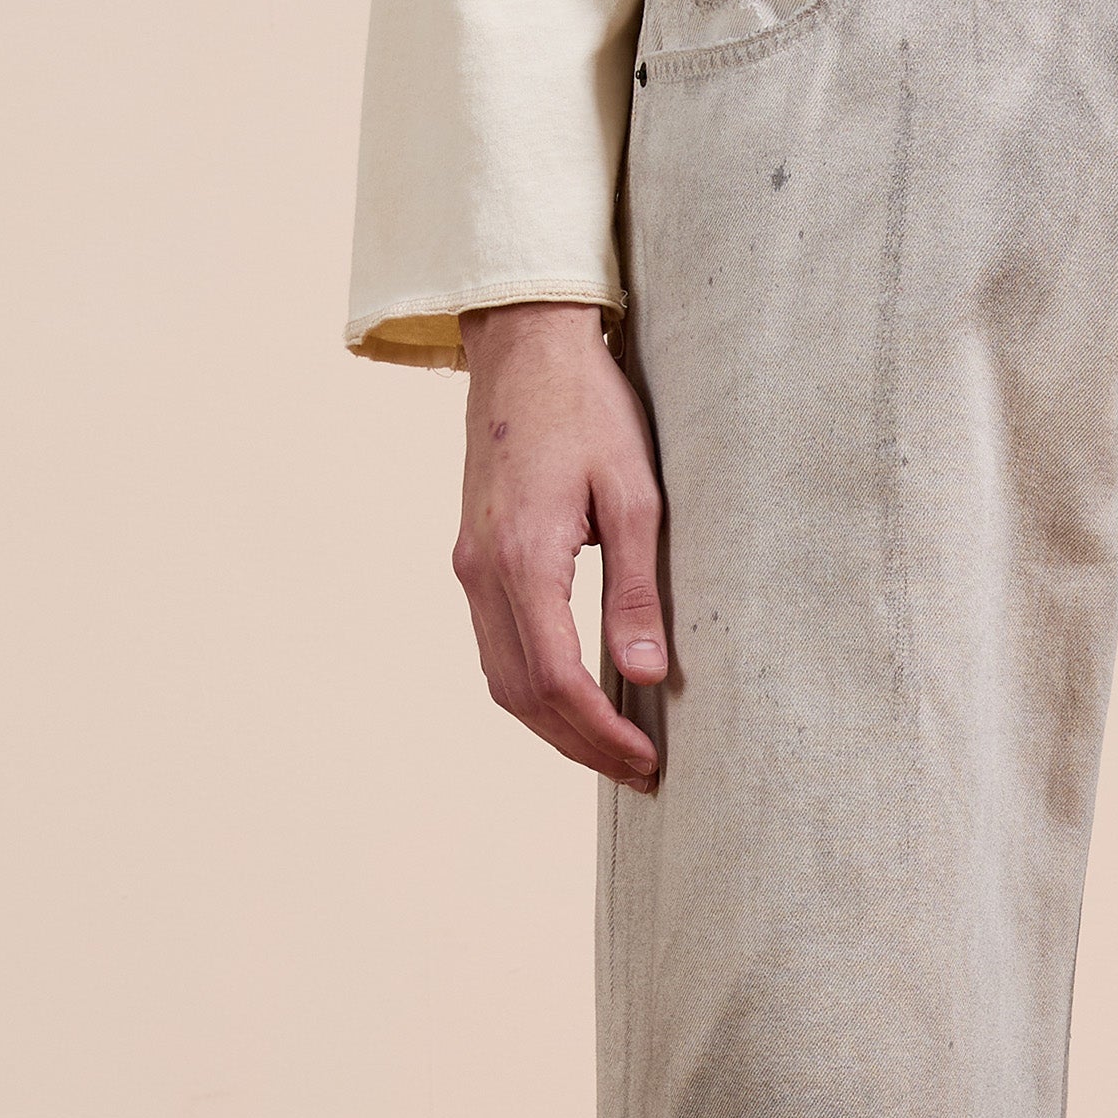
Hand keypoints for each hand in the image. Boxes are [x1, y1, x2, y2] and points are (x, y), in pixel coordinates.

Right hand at [452, 301, 666, 790]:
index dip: (602, 733)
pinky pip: (495, 646)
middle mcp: (483, 571)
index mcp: (524, 558)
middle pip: (521, 695)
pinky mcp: (472, 556)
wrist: (524, 347)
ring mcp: (469, 565)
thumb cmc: (589, 409)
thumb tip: (646, 676)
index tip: (647, 760)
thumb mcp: (635, 496)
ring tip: (611, 747)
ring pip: (501, 678)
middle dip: (579, 745)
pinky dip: (533, 687)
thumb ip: (637, 590)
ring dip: (553, 725)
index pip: (557, 680)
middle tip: (638, 771)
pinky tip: (575, 696)